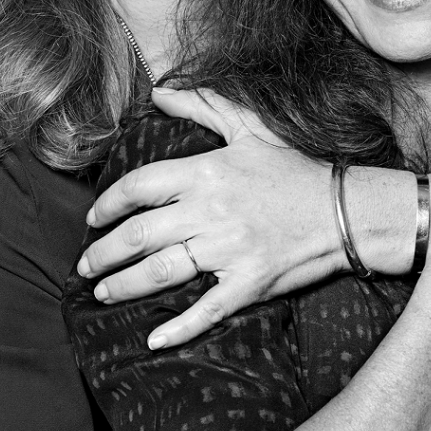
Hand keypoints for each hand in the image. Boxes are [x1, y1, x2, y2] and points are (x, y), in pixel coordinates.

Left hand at [79, 88, 339, 347]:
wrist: (345, 210)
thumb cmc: (295, 169)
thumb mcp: (251, 127)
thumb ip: (203, 105)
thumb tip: (158, 91)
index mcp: (207, 172)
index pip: (139, 187)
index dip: (107, 204)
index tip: (92, 218)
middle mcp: (211, 212)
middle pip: (139, 235)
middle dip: (103, 253)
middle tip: (85, 265)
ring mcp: (229, 251)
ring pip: (160, 272)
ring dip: (123, 286)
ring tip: (102, 293)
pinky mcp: (248, 284)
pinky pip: (205, 310)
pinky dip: (177, 328)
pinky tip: (153, 339)